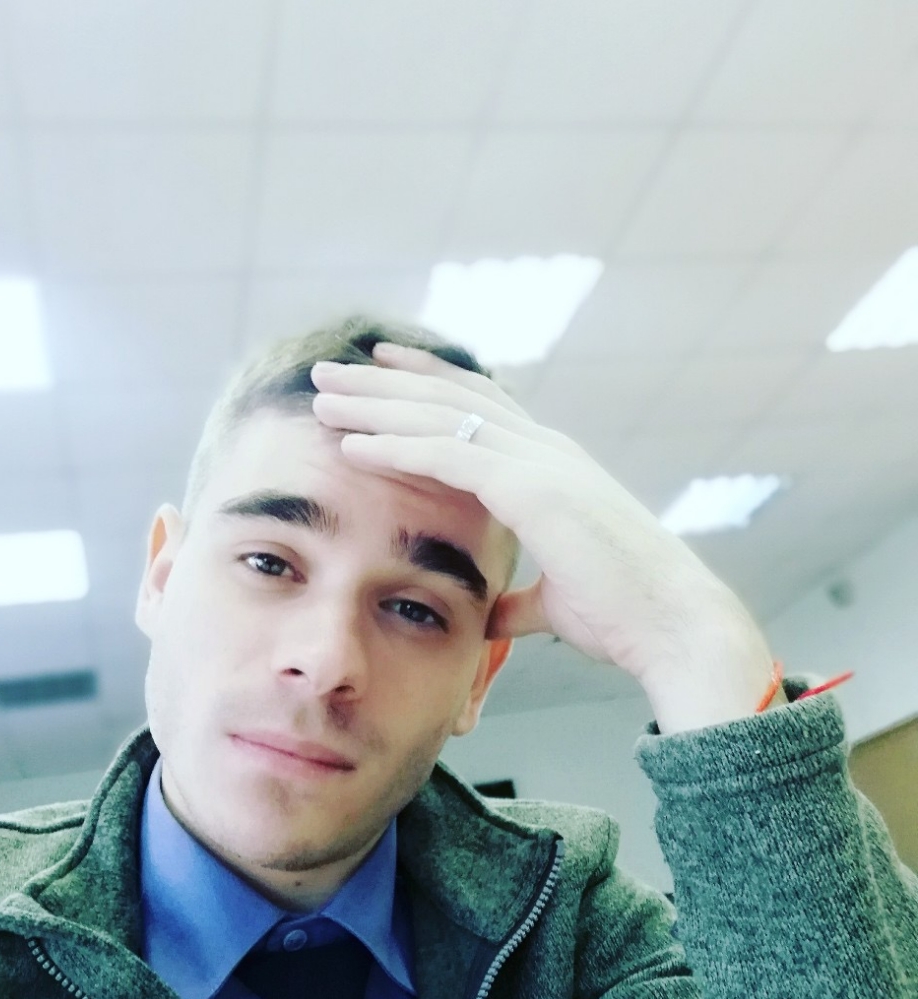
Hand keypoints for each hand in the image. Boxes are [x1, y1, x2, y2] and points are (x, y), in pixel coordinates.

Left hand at [311, 344, 782, 731]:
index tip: (380, 372)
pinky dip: (395, 445)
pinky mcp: (532, 489)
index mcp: (554, 465)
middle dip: (386, 382)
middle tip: (332, 372)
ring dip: (376, 403)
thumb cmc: (625, 615)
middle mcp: (546, 450)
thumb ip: (519, 600)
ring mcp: (541, 462)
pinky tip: (351, 444)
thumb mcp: (556, 600)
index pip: (479, 407)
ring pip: (441, 415)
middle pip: (451, 397)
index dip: (426, 385)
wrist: (674, 626)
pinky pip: (448, 454)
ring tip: (323, 393)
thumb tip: (489, 612)